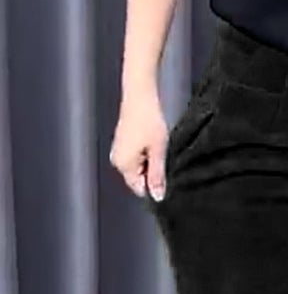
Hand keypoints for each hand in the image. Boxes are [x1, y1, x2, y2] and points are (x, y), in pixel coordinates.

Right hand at [109, 86, 168, 200]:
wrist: (140, 96)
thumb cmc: (149, 122)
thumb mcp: (158, 152)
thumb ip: (157, 176)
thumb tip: (157, 197)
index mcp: (124, 166)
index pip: (140, 189)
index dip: (154, 185)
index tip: (165, 172)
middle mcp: (117, 161)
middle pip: (138, 179)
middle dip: (152, 174)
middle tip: (162, 157)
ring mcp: (118, 152)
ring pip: (138, 169)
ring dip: (150, 164)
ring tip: (157, 148)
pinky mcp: (122, 144)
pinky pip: (136, 159)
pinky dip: (146, 155)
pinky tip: (152, 143)